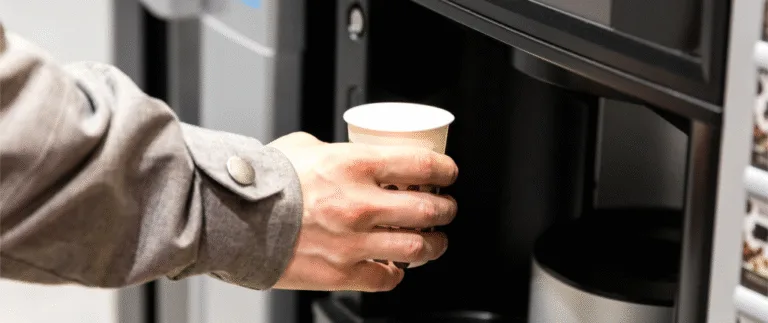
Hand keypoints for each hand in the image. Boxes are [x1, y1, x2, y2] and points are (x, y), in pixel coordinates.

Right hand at [268, 132, 457, 291]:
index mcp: (356, 166)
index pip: (423, 165)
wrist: (234, 217)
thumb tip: (351, 154)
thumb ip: (337, 152)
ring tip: (432, 241)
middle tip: (444, 209)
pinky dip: (396, 273)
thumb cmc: (265, 181)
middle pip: (430, 209)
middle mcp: (362, 204)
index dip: (446, 170)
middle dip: (445, 209)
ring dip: (433, 244)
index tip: (448, 174)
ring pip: (418, 248)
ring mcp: (354, 242)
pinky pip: (386, 278)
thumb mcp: (305, 148)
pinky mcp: (341, 272)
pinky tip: (394, 266)